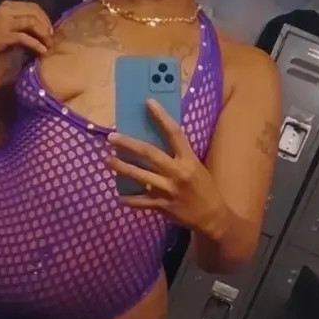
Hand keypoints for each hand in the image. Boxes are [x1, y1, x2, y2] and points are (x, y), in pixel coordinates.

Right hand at [0, 1, 52, 71]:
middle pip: (34, 13)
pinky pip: (25, 38)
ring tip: (49, 44)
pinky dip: (36, 44)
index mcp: (7, 5)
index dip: (44, 17)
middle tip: (51, 37)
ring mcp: (5, 22)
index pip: (32, 6)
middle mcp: (6, 10)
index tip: (50, 29)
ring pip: (31, 22)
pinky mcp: (5, 36)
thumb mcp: (6, 27)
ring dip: (43, 34)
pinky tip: (42, 51)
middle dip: (46, 25)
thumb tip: (40, 28)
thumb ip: (20, 23)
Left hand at [108, 100, 226, 234]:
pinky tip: (119, 196)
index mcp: (188, 159)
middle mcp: (177, 172)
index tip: (148, 103)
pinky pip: (140, 202)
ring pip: (139, 176)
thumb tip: (154, 140)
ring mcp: (168, 190)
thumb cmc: (203, 187)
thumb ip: (177, 155)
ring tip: (107, 160)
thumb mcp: (195, 166)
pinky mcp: (161, 206)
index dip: (161, 117)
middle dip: (128, 144)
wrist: (211, 216)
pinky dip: (128, 200)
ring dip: (121, 167)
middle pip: (149, 154)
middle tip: (111, 137)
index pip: (174, 133)